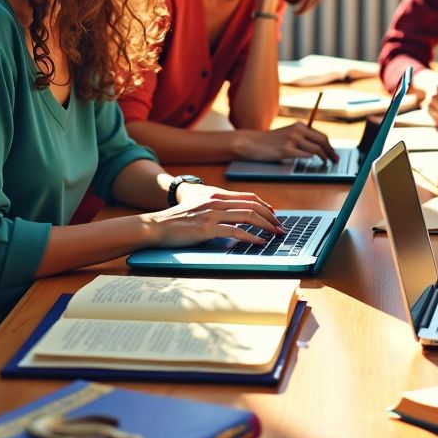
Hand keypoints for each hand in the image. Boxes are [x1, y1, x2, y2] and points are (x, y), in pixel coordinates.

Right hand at [144, 189, 282, 246]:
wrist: (157, 225)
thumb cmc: (178, 218)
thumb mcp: (200, 206)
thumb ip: (217, 206)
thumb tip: (235, 215)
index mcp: (217, 195)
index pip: (249, 197)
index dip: (265, 206)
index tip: (274, 215)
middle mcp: (217, 201)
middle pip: (252, 205)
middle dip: (271, 217)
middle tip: (280, 228)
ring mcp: (213, 214)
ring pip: (248, 216)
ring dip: (266, 226)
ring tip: (275, 235)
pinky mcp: (207, 229)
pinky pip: (235, 232)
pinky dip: (251, 237)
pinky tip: (259, 242)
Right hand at [236, 122, 337, 162]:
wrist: (252, 143)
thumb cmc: (270, 141)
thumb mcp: (287, 134)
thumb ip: (301, 138)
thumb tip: (318, 148)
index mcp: (299, 126)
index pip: (321, 136)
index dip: (330, 146)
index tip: (334, 154)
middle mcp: (297, 131)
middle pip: (322, 141)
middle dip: (331, 152)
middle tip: (335, 160)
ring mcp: (292, 140)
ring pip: (315, 149)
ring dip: (323, 157)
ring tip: (326, 163)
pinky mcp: (286, 150)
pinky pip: (304, 156)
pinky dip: (310, 159)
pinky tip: (311, 162)